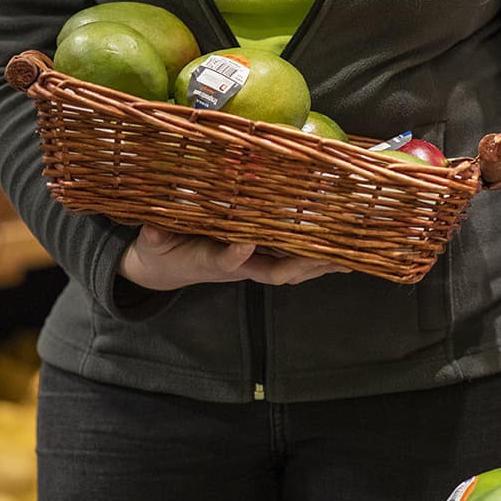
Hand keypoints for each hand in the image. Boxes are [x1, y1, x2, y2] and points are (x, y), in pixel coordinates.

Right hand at [120, 224, 351, 293]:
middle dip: (301, 265)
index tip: (244, 243)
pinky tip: (343, 252)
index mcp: (210, 259)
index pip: (225, 260)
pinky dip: (318, 258)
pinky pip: (293, 260)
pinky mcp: (261, 257)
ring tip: (349, 256)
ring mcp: (253, 263)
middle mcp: (239, 264)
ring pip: (290, 268)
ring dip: (319, 264)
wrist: (167, 268)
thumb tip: (151, 229)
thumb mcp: (152, 244)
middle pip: (275, 271)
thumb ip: (153, 237)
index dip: (235, 255)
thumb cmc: (162, 252)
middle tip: (327, 256)